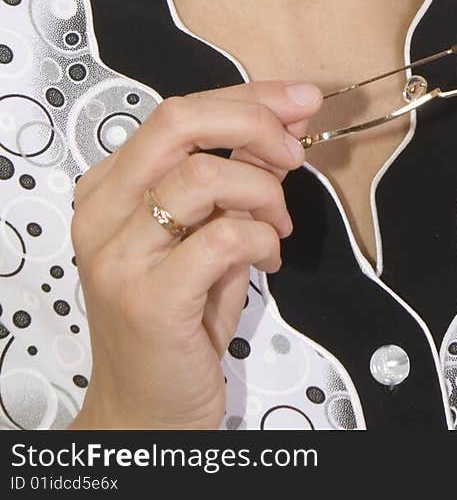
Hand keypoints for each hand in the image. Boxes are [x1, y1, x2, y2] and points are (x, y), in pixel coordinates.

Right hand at [68, 80, 322, 430]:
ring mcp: (120, 257)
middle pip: (179, 122)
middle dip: (255, 122)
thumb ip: (235, 177)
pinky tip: (266, 258)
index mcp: (110, 188)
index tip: (300, 101)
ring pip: (203, 175)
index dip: (250, 98)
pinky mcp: (149, 299)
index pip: (179, 112)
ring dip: (263, 193)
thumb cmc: (179, 322)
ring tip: (276, 226)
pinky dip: (260, 238)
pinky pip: (222, 236)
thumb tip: (285, 121)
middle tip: (294, 153)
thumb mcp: (206, 233)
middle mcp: (103, 215)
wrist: (147, 412)